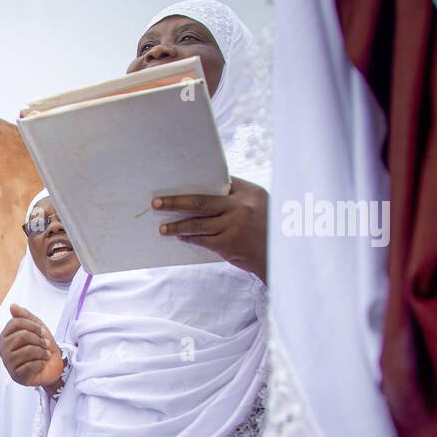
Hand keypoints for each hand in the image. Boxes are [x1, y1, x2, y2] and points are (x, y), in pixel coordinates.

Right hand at [0, 304, 62, 389]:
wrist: (53, 366)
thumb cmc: (43, 346)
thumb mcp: (37, 327)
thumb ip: (25, 316)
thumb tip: (12, 305)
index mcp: (6, 337)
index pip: (15, 323)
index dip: (32, 325)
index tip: (41, 331)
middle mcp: (4, 350)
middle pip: (21, 336)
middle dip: (38, 339)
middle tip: (45, 344)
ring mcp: (9, 364)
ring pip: (27, 351)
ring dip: (41, 352)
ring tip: (45, 355)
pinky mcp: (16, 376)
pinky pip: (30, 365)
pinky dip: (40, 363)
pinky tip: (41, 365)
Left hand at [152, 176, 268, 282]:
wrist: (279, 254)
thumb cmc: (268, 228)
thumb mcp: (260, 205)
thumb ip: (238, 198)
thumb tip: (208, 194)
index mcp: (249, 193)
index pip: (220, 182)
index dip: (196, 182)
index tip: (177, 183)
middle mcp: (240, 207)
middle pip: (200, 201)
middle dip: (175, 202)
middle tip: (157, 203)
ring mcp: (233, 226)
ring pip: (198, 223)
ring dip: (177, 225)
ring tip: (163, 227)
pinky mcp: (228, 244)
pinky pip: (202, 240)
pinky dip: (189, 238)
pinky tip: (180, 237)